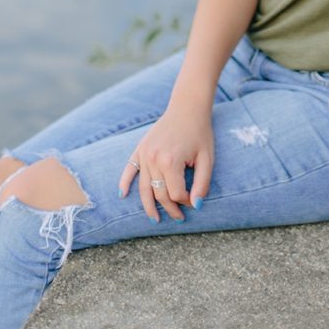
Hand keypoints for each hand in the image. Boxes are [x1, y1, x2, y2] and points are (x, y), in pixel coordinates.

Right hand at [117, 101, 213, 222]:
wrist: (187, 109)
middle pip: (159, 193)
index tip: (195, 202)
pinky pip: (129, 169)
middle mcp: (153, 158)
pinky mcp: (139, 148)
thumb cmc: (200, 134)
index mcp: (171, 161)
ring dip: (148, 205)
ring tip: (154, 219)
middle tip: (179, 218)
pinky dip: (124, 182)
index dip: (187, 202)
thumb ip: (202, 184)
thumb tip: (197, 206)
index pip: (176, 193)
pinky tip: (122, 195)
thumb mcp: (207, 160)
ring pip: (144, 187)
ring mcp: (144, 153)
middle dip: (170, 208)